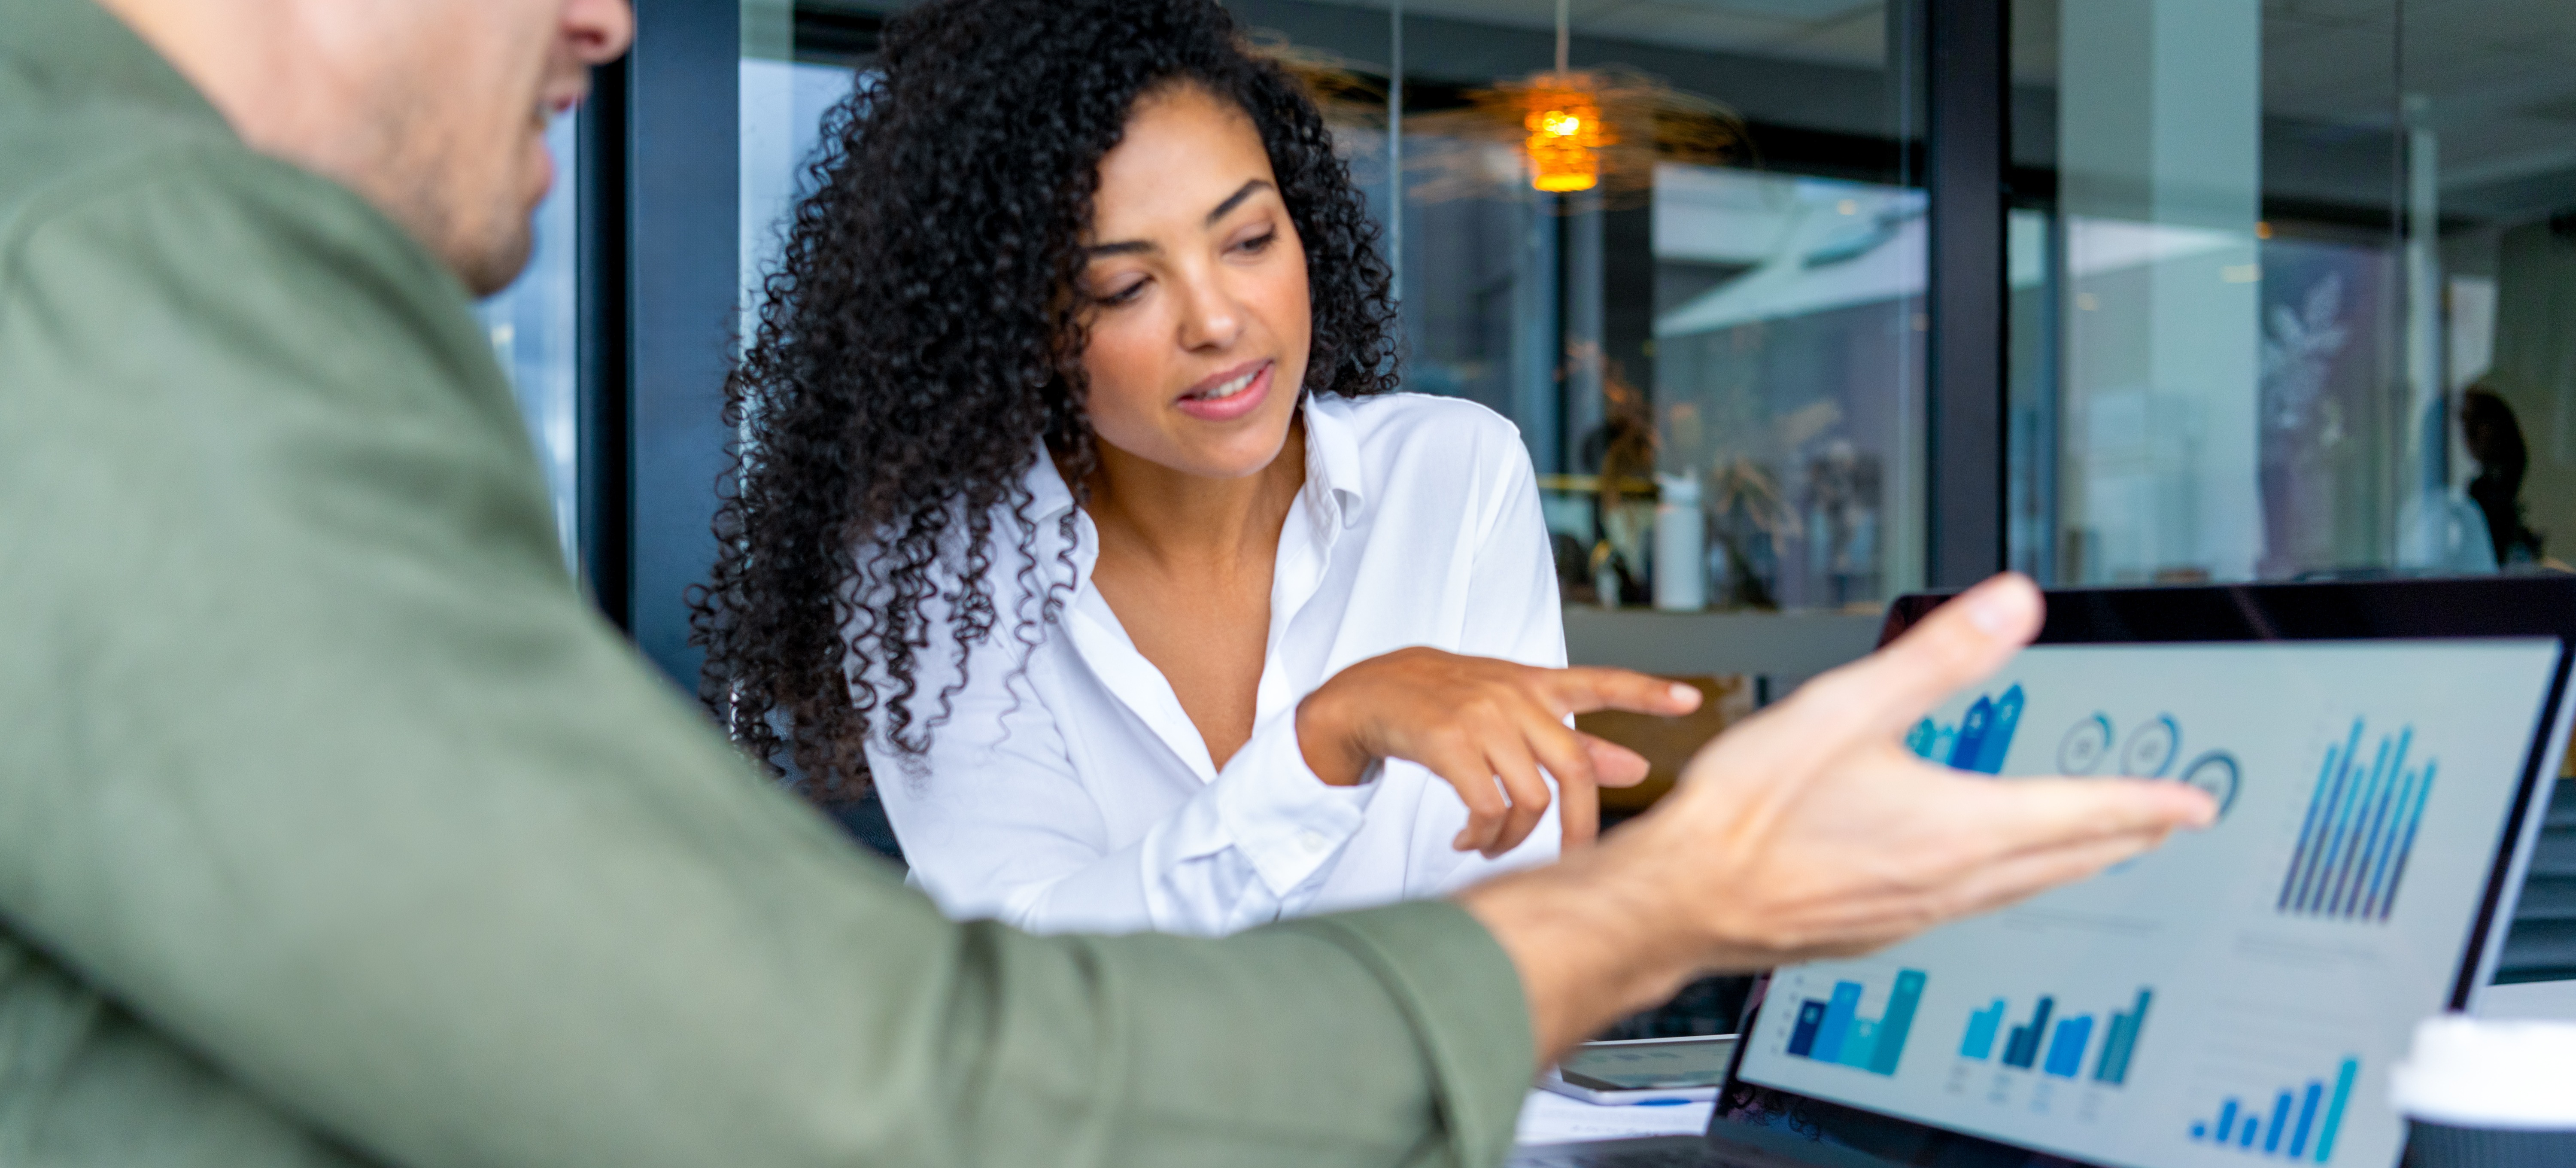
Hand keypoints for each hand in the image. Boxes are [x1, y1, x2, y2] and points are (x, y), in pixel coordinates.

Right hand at [1294, 649, 1701, 856]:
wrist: (1370, 692)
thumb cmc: (1449, 705)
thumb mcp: (1512, 713)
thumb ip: (1574, 741)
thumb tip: (1637, 766)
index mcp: (1536, 685)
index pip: (1601, 682)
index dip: (1648, 692)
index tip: (1692, 699)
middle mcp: (1515, 696)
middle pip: (1574, 768)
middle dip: (1580, 826)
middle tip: (1574, 860)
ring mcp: (1483, 717)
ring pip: (1530, 797)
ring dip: (1517, 838)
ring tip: (1494, 846)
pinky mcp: (1450, 741)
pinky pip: (1487, 808)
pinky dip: (1483, 837)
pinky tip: (1468, 841)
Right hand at [1459, 574, 2216, 1060]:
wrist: (1680, 899)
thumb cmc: (1747, 816)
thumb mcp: (1847, 708)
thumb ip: (1936, 656)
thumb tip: (2013, 603)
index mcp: (1957, 828)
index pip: (2081, 813)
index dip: (2145, 803)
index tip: (2194, 805)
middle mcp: (1948, 882)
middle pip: (2061, 860)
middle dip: (2119, 837)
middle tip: (2161, 828)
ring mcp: (1911, 913)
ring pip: (2015, 889)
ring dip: (2063, 865)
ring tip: (2089, 850)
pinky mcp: (1871, 929)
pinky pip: (1963, 906)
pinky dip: (1999, 885)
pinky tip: (1975, 879)